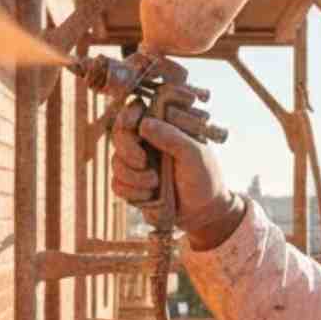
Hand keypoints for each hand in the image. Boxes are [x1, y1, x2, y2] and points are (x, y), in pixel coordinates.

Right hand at [110, 106, 240, 244]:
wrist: (202, 210)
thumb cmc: (204, 176)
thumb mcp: (195, 154)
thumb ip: (172, 137)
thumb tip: (144, 124)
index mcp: (162, 125)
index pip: (135, 109)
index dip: (128, 115)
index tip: (133, 126)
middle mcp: (146, 141)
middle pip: (118, 134)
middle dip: (128, 151)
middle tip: (143, 162)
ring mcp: (136, 162)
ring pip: (116, 162)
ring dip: (133, 176)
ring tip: (155, 183)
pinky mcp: (131, 184)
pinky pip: (117, 183)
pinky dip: (131, 192)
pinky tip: (149, 196)